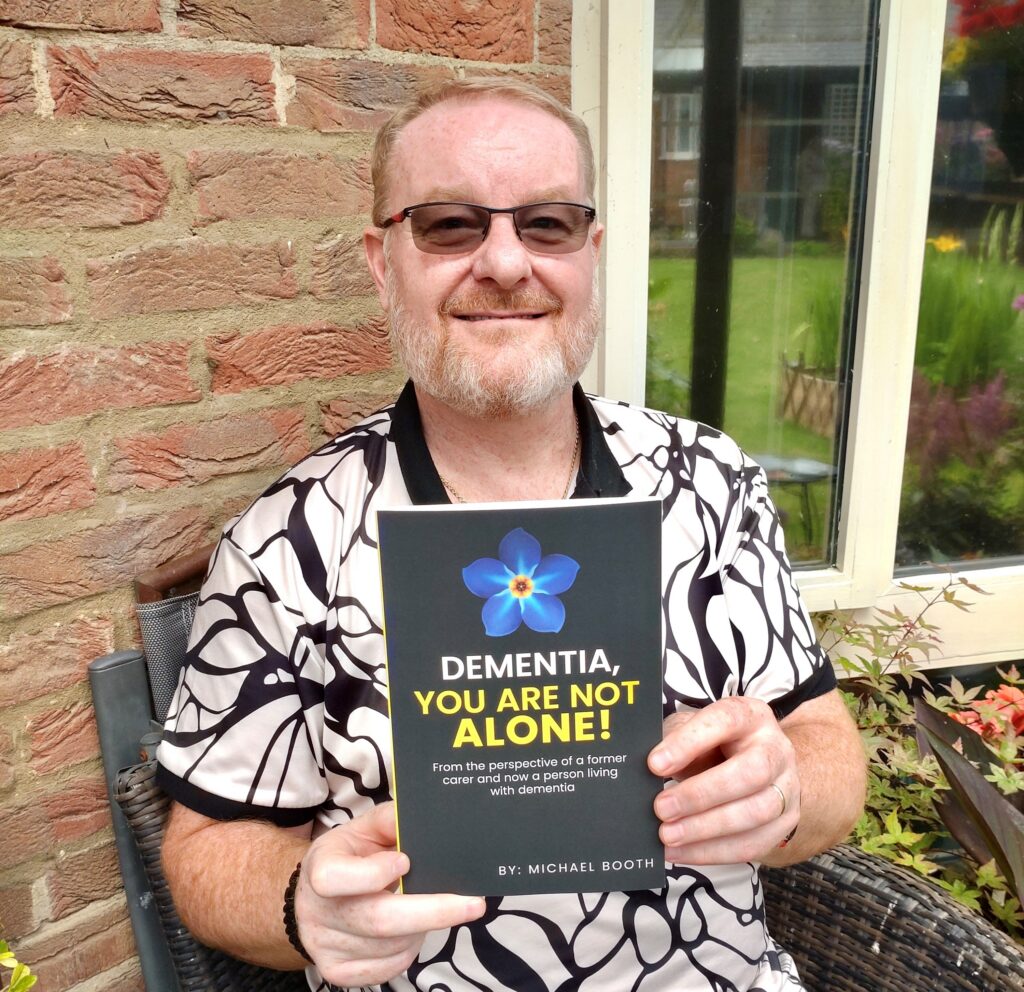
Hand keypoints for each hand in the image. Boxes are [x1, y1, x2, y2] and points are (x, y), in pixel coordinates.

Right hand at [295, 802, 485, 986]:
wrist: (316, 895)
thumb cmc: (348, 855)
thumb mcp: (364, 828)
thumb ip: (390, 820)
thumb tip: (423, 817)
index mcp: (319, 866)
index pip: (335, 877)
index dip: (373, 873)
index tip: (407, 862)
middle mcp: (316, 912)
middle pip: (378, 921)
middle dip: (432, 912)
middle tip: (473, 904)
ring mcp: (325, 947)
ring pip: (390, 946)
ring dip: (422, 928)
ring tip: (431, 907)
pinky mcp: (339, 972)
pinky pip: (389, 967)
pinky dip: (411, 947)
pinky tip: (413, 929)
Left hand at [647, 697, 799, 863]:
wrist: (760, 767)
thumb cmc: (716, 745)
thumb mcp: (693, 731)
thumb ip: (673, 742)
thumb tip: (647, 767)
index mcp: (750, 716)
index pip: (725, 720)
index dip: (689, 742)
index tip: (654, 764)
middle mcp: (776, 749)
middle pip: (750, 772)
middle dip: (701, 794)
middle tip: (661, 808)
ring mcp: (787, 787)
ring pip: (755, 813)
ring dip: (706, 829)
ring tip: (667, 834)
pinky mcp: (786, 822)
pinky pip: (752, 844)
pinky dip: (712, 852)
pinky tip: (680, 851)